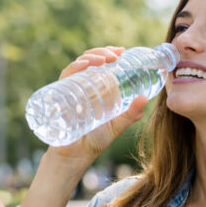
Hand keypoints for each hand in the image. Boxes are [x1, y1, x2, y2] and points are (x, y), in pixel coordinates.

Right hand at [46, 47, 149, 164]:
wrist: (76, 155)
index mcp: (97, 88)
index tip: (122, 51)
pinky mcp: (60, 95)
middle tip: (115, 55)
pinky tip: (84, 66)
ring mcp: (71, 89)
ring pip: (78, 64)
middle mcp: (83, 85)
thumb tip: (145, 98)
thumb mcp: (117, 125)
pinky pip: (65, 76)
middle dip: (102, 52)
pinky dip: (74, 68)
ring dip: (90, 56)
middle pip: (90, 60)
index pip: (101, 63)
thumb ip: (131, 114)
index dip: (109, 52)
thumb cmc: (96, 140)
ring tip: (103, 59)